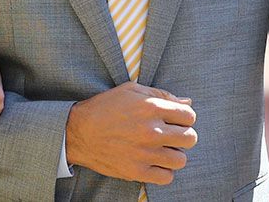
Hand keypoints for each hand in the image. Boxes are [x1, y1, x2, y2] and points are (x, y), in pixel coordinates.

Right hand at [65, 82, 197, 185]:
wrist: (78, 131)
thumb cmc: (105, 107)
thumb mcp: (131, 90)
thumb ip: (161, 94)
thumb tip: (187, 102)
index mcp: (151, 108)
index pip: (189, 116)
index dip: (184, 117)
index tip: (176, 120)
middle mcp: (151, 131)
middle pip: (190, 138)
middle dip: (183, 135)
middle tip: (171, 135)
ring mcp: (145, 153)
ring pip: (181, 160)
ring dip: (174, 154)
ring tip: (163, 150)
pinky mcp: (136, 171)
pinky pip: (166, 177)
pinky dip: (164, 171)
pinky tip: (154, 162)